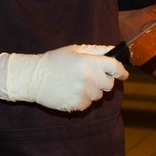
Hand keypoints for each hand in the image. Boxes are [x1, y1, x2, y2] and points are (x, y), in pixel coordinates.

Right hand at [0, 44, 127, 112]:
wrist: (33, 77)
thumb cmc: (54, 61)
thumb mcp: (73, 50)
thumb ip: (96, 50)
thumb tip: (114, 51)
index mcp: (87, 61)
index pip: (115, 67)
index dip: (121, 71)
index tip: (122, 74)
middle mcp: (88, 77)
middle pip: (109, 84)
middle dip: (102, 81)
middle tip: (88, 76)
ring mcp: (83, 92)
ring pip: (98, 96)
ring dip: (91, 91)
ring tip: (75, 83)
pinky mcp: (78, 104)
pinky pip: (89, 104)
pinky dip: (82, 99)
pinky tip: (70, 91)